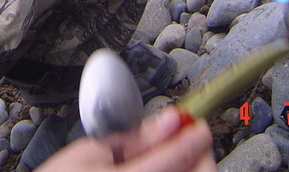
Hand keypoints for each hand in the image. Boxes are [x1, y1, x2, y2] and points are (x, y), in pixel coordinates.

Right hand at [34, 107, 215, 171]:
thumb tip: (168, 121)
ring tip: (176, 156)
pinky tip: (168, 170)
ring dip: (192, 169)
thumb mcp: (90, 151)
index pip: (177, 157)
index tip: (197, 126)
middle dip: (199, 156)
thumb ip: (134, 138)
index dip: (193, 136)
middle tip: (190, 140)